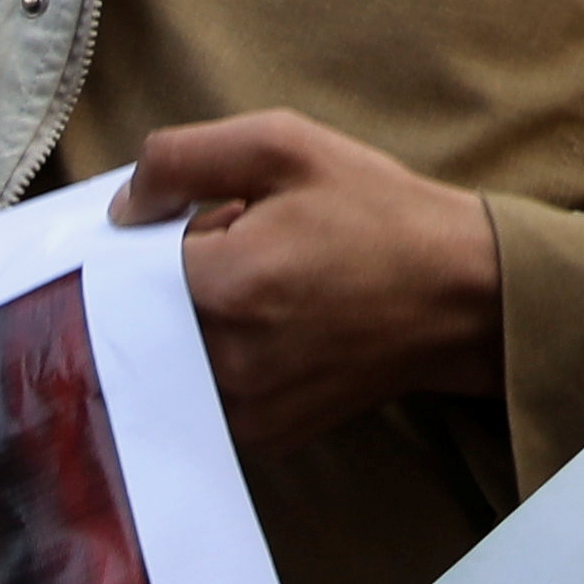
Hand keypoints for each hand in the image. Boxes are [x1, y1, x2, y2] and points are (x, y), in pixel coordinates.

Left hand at [116, 111, 501, 446]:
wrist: (461, 297)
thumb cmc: (379, 215)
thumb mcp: (285, 146)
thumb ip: (182, 160)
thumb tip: (123, 208)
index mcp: (226, 286)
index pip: (127, 266)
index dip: (158, 236)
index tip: (204, 222)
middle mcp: (226, 361)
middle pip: (141, 317)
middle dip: (173, 280)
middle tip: (240, 250)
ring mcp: (242, 409)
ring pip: (167, 358)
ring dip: (193, 320)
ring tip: (261, 288)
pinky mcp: (259, 437)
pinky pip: (199, 393)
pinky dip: (215, 358)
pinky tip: (271, 326)